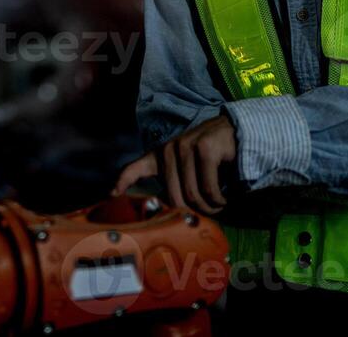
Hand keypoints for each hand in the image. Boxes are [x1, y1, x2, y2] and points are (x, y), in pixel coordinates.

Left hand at [112, 114, 237, 216]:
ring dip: (209, 208)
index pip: (136, 167)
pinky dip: (218, 200)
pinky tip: (224, 199)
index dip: (123, 181)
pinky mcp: (204, 149)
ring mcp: (185, 147)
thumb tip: (170, 215)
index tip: (112, 194)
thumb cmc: (212, 159)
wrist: (235, 133)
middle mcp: (169, 149)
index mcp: (161, 155)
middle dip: (192, 212)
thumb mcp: (189, 171)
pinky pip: (209, 189)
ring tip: (217, 206)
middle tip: (207, 213)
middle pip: (174, 197)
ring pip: (192, 195)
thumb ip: (178, 186)